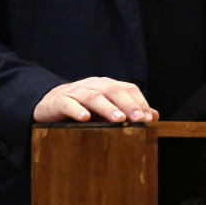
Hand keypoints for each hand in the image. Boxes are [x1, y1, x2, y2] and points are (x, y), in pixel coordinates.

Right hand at [33, 77, 159, 123]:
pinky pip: (69, 104)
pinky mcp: (59, 101)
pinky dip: (77, 110)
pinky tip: (85, 118)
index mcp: (108, 86)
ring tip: (119, 119)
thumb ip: (129, 111)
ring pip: (94, 97)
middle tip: (140, 119)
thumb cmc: (84, 108)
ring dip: (108, 108)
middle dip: (128, 105)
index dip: (140, 102)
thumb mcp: (107, 109)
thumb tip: (154, 116)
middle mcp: (94, 85)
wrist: (51, 102)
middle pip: (114, 91)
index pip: (128, 89)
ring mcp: (76, 92)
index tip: (150, 118)